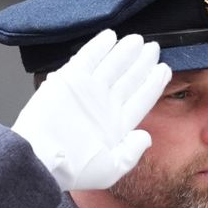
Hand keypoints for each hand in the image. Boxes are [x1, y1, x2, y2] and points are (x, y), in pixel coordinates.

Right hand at [11, 29, 171, 192]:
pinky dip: (99, 47)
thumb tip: (147, 137)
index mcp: (117, 125)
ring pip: (113, 65)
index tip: (164, 69)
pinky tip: (111, 36)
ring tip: (139, 40)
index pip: (141, 99)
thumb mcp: (112, 169)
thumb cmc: (74, 170)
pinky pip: (88, 58)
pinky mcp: (70, 80)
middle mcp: (104, 105)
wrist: (43, 160)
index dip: (154, 83)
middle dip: (142, 63)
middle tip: (154, 48)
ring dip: (126, 52)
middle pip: (130, 78)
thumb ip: (132, 152)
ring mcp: (88, 91)